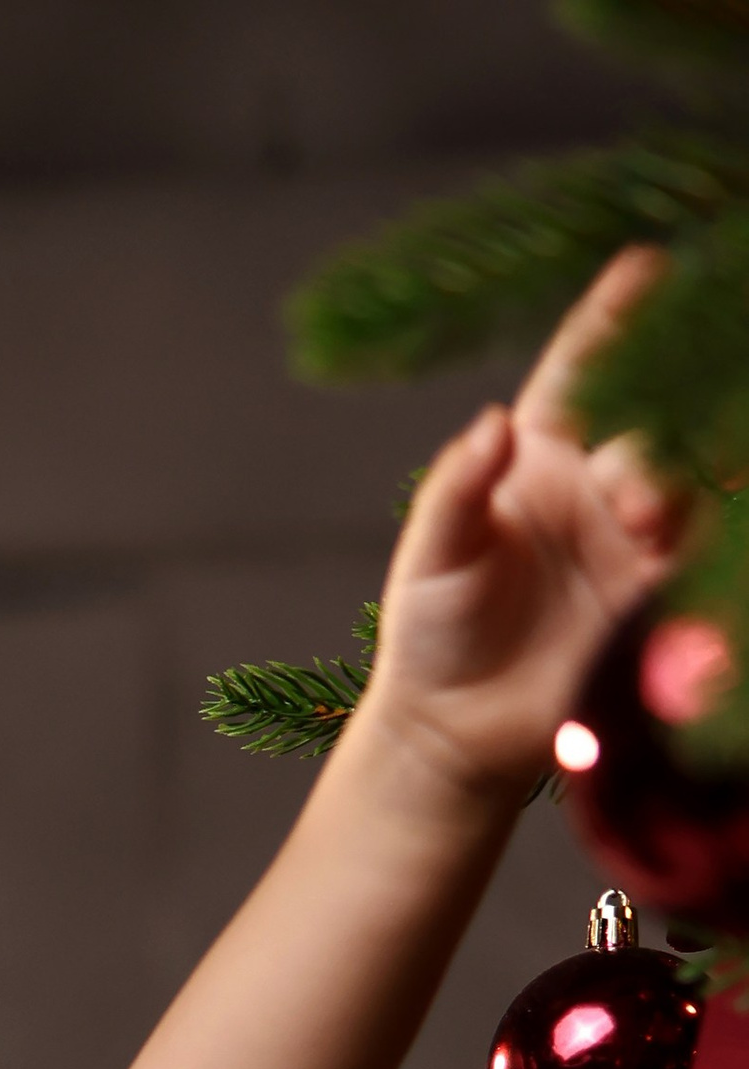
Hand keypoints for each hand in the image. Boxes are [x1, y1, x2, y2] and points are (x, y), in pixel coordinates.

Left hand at [364, 244, 691, 800]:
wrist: (455, 731)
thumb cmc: (431, 630)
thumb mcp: (431, 555)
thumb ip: (458, 488)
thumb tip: (493, 424)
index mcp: (543, 450)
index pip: (587, 367)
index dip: (618, 317)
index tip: (649, 267)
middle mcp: (602, 481)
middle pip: (654, 425)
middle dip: (655, 440)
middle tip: (633, 494)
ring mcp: (638, 536)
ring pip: (693, 482)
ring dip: (684, 490)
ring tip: (653, 522)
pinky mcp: (660, 596)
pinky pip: (705, 555)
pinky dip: (707, 544)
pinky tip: (686, 545)